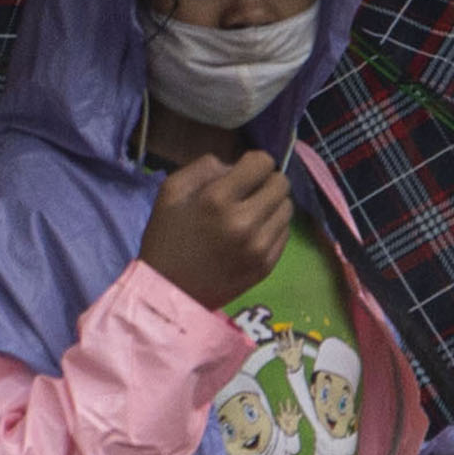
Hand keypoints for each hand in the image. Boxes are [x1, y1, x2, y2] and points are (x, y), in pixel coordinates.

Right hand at [135, 150, 289, 309]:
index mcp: (217, 199)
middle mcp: (244, 222)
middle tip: (249, 192)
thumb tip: (235, 165)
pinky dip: (272, 227)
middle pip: (281, 184)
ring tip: (251, 213)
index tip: (244, 171)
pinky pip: (285, 233)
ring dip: (272, 205)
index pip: (263, 163)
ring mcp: (259, 247)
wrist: (169, 292)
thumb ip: (204, 167)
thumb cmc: (166, 239)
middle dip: (266, 182)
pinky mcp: (266, 266)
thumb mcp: (171, 191)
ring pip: (287, 208)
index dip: (254, 162)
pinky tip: (253, 233)